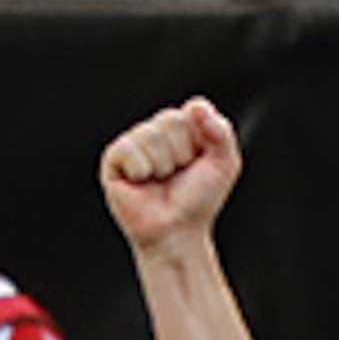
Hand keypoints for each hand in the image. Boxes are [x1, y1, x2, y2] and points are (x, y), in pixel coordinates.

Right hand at [101, 100, 243, 259]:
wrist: (178, 232)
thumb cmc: (198, 201)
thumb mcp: (224, 164)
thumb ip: (222, 131)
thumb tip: (196, 107)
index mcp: (181, 127)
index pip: (192, 110)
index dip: (200, 140)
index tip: (198, 162)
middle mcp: (156, 131)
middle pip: (172, 119)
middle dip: (182, 153)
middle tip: (177, 175)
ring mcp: (134, 143)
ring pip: (151, 135)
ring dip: (163, 165)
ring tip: (160, 181)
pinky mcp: (113, 159)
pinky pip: (128, 148)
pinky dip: (141, 170)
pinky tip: (141, 182)